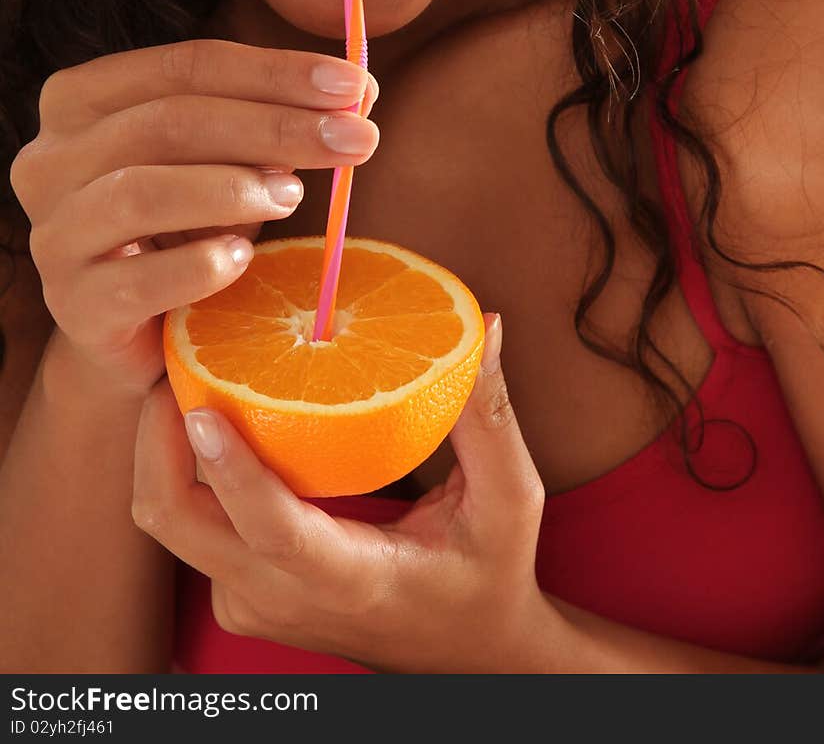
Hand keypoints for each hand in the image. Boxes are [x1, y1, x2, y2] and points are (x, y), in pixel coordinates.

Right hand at [8, 39, 378, 397]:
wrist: (141, 331)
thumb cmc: (187, 224)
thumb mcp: (225, 158)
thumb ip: (274, 118)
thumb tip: (360, 91)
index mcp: (82, 100)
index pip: (186, 65)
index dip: (275, 71)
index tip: (354, 85)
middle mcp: (51, 159)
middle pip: (169, 121)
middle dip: (275, 125)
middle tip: (356, 139)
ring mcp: (54, 234)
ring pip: (139, 191)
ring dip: (233, 189)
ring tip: (294, 196)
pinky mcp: (73, 305)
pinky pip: (136, 280)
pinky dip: (200, 265)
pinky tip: (245, 260)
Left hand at [132, 315, 547, 673]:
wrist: (464, 654)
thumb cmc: (489, 575)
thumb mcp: (510, 500)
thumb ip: (489, 414)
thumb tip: (486, 325)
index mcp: (349, 578)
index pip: (271, 530)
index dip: (230, 469)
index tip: (200, 406)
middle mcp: (282, 597)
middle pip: (179, 522)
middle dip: (158, 438)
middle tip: (180, 355)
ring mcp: (252, 601)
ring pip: (172, 521)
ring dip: (163, 446)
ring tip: (188, 365)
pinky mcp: (239, 593)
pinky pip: (192, 524)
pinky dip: (186, 467)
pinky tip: (213, 407)